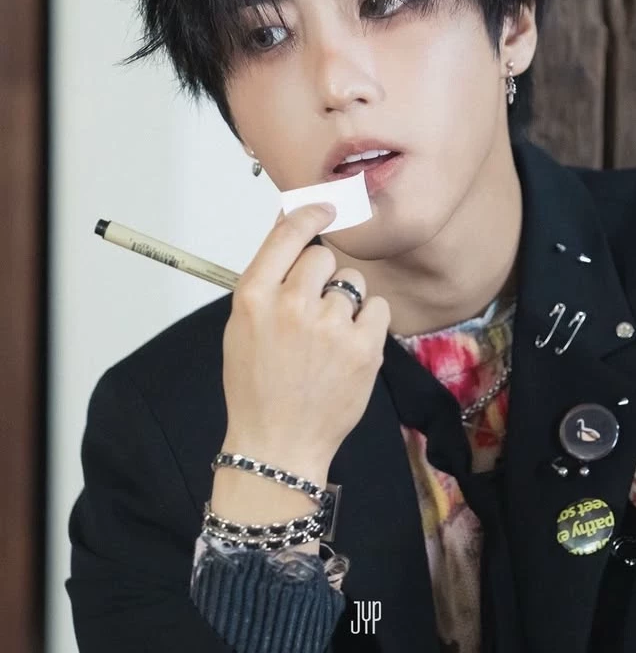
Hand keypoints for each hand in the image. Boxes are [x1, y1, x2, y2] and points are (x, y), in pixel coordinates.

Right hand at [222, 203, 390, 466]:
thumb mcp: (242, 326)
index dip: (310, 214)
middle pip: (323, 258)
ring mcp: (329, 326)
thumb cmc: (256, 386)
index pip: (288, 233)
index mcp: (253, 296)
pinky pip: (377, 308)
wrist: (277, 444)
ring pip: (352, 284)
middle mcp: (291, 305)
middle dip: (322, 277)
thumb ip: (266, 278)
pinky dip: (368, 324)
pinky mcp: (363, 347)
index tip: (325, 208)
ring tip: (328, 339)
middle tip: (313, 310)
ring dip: (345, 303)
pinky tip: (349, 348)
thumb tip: (291, 225)